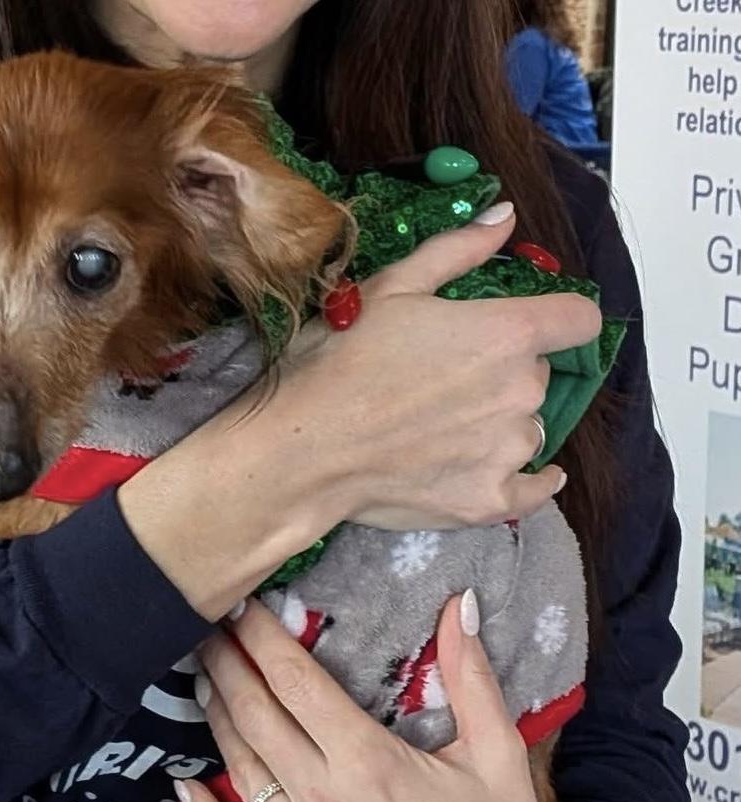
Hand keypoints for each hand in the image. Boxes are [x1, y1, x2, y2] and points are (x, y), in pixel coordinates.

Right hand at [121, 210, 600, 619]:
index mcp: (507, 333)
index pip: (579, 320)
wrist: (303, 450)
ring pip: (528, 429)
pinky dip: (526, 480)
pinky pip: (534, 489)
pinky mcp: (489, 502)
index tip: (531, 326)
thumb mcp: (391, 288)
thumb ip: (458, 251)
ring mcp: (508, 453)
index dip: (558, 318)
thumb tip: (507, 217)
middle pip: (539, 375)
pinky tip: (502, 470)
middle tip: (446, 382)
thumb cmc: (340, 362)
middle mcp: (522, 393)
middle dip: (504, 373)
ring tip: (444, 431)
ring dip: (502, 426)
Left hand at [179, 598, 606, 801]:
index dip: (260, 639)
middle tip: (206, 632)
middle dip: (225, 666)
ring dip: (216, 722)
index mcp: (370, 763)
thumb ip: (470, 674)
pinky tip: (186, 786)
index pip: (295, 682)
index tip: (240, 607)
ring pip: (241, 773)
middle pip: (255, 718)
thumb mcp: (497, 751)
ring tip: (203, 682)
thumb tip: (462, 602)